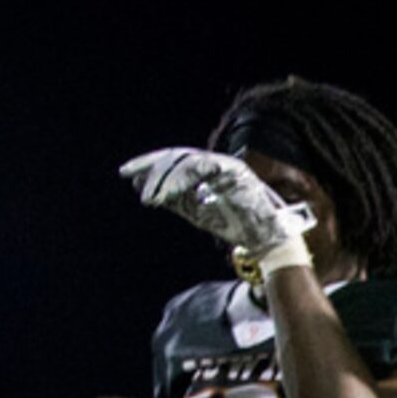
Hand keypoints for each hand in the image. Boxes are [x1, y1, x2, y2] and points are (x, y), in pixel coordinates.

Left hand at [118, 148, 314, 261]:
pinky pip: (201, 169)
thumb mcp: (197, 212)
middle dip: (152, 166)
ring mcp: (227, 166)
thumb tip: (146, 190)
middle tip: (128, 174)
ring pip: (186, 162)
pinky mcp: (235, 172)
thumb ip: (174, 200)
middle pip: (178, 157)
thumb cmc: (236, 227)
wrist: (268, 240)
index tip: (129, 174)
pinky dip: (181, 181)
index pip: (177, 161)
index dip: (152, 166)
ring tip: (148, 194)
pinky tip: (165, 194)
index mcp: (210, 170)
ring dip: (165, 177)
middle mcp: (218, 164)